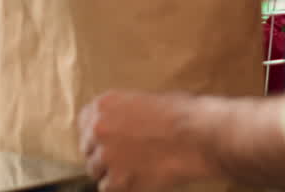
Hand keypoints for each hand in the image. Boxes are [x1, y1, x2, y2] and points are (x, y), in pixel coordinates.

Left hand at [79, 91, 214, 191]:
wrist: (199, 136)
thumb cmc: (183, 114)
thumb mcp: (148, 100)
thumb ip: (126, 112)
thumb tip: (122, 126)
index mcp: (104, 104)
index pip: (84, 123)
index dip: (98, 136)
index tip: (108, 142)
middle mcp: (99, 129)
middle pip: (89, 150)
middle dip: (104, 155)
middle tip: (125, 159)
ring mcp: (107, 156)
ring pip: (96, 171)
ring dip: (112, 173)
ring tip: (134, 171)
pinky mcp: (118, 180)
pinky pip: (108, 189)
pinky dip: (122, 188)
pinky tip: (139, 181)